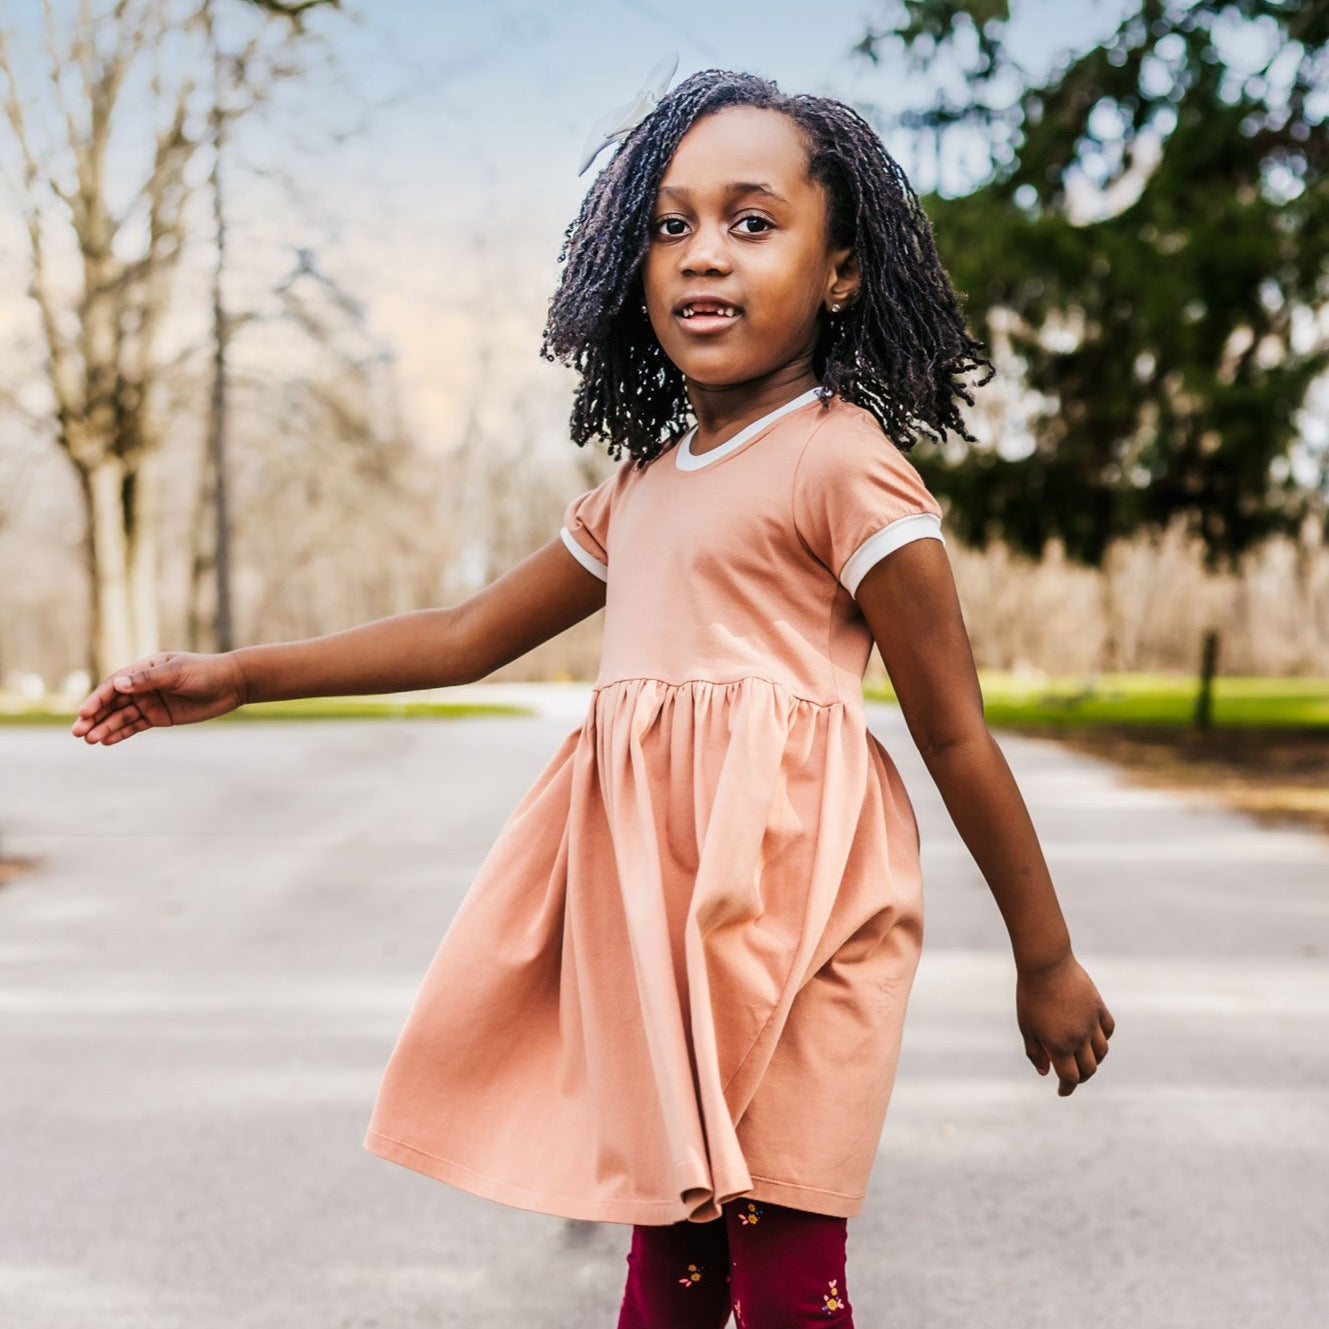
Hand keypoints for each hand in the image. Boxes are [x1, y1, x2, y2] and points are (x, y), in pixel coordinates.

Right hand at [70, 651, 246, 745]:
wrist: (231, 684)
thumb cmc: (205, 672)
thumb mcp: (177, 673)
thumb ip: (148, 679)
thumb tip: (118, 684)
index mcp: (144, 669)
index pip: (114, 685)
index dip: (97, 699)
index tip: (84, 713)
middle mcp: (143, 686)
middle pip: (112, 703)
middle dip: (94, 717)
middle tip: (78, 732)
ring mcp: (150, 702)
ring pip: (121, 716)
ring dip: (104, 727)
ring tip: (89, 740)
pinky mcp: (160, 716)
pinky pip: (135, 726)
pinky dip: (120, 733)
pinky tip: (106, 741)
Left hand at [1016, 952, 1114, 1096]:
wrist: (1046, 964)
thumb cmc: (1030, 995)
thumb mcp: (1026, 1026)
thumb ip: (1035, 1052)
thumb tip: (1046, 1072)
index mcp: (1060, 1045)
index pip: (1070, 1078)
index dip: (1067, 1088)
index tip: (1062, 1091)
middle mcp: (1080, 1038)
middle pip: (1089, 1069)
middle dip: (1081, 1077)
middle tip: (1072, 1077)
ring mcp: (1092, 1022)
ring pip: (1101, 1052)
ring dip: (1094, 1060)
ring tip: (1082, 1058)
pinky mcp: (1099, 1007)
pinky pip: (1108, 1030)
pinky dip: (1103, 1039)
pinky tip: (1094, 1038)